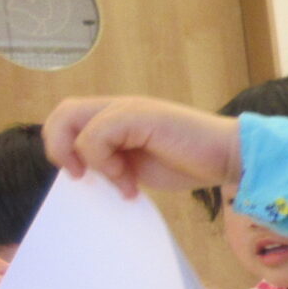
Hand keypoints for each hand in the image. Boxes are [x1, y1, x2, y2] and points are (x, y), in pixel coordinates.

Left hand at [42, 97, 242, 198]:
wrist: (228, 156)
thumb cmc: (191, 163)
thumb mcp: (138, 166)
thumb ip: (112, 163)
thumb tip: (85, 175)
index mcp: (117, 117)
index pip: (69, 119)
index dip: (61, 147)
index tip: (82, 177)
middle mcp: (118, 107)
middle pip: (62, 112)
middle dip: (59, 148)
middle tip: (81, 175)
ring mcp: (128, 109)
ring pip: (72, 120)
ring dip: (87, 157)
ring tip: (117, 179)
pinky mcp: (138, 116)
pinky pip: (97, 135)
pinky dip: (106, 162)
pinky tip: (130, 180)